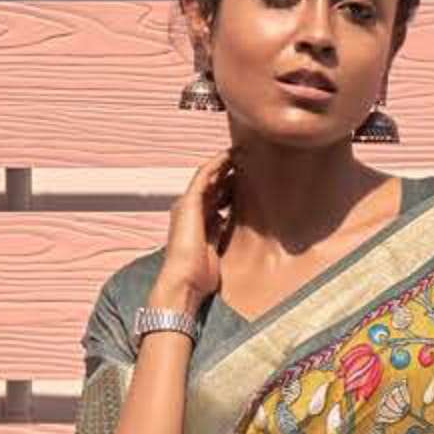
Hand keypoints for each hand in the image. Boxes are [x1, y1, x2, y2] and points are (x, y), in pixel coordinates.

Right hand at [159, 151, 234, 307]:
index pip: (215, 199)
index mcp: (198, 223)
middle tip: (248, 160)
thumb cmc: (200, 275)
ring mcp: (187, 205)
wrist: (185, 281)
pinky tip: (230, 156)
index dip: (230, 188)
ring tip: (241, 153)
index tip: (248, 179)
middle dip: (228, 172)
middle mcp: (190, 211)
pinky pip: (204, 176)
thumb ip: (221, 236)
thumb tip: (232, 226)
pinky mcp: (188, 202)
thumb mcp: (215, 250)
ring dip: (223, 163)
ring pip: (208, 176)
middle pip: (212, 185)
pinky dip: (216, 164)